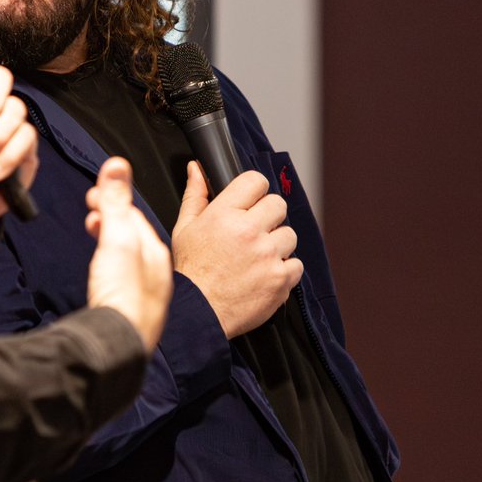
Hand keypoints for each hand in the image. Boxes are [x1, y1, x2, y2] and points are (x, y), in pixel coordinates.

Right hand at [84, 157, 172, 348]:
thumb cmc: (123, 300)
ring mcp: (142, 292)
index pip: (135, 215)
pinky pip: (119, 276)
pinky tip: (100, 271)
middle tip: (91, 207)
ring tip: (92, 229)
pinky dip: (107, 263)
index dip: (113, 200)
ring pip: (126, 255)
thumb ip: (115, 204)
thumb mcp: (117, 241)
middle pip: (132, 234)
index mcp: (154, 252)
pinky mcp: (128, 310)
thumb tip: (119, 166)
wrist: (117, 348)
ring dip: (108, 238)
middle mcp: (153, 272)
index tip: (95, 193)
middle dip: (110, 216)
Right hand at [172, 161, 301, 337]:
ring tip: (258, 257)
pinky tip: (264, 274)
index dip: (254, 190)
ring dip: (277, 244)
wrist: (199, 312)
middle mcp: (248, 231)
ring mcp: (267, 255)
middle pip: (278, 204)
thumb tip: (197, 169)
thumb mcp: (185, 228)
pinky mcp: (280, 278)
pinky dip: (284, 270)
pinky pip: (296, 264)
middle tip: (254, 232)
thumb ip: (196, 195)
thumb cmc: (191, 271)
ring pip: (290, 234)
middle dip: (268, 216)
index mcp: (224, 215)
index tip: (251, 201)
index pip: (255, 181)